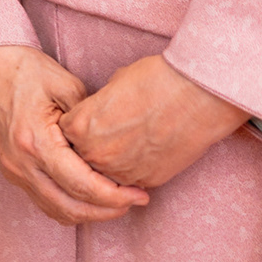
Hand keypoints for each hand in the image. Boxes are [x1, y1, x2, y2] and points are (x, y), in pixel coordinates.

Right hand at [0, 43, 147, 226]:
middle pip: (69, 207)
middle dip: (106, 211)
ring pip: (55, 210)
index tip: (139, 194)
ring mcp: (13, 171)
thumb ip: (90, 116)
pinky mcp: (11, 170)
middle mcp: (21, 165)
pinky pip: (43, 200)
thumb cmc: (22, 68)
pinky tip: (89, 197)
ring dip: (87, 213)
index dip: (114, 196)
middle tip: (135, 201)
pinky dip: (69, 206)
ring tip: (117, 203)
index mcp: (36, 143)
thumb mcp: (64, 83)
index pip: (81, 185)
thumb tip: (113, 140)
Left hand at [60, 53, 247, 189]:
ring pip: (105, 176)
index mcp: (81, 126)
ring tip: (130, 143)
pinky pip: (131, 181)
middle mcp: (95, 154)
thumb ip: (98, 106)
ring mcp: (120, 172)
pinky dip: (135, 170)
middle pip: (81, 159)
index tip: (91, 120)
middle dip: (92, 148)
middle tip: (111, 133)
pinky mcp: (146, 181)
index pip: (66, 133)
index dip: (79, 125)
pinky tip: (147, 151)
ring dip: (112, 164)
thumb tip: (100, 113)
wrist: (196, 95)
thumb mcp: (114, 83)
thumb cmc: (156, 79)